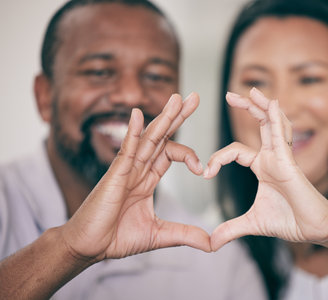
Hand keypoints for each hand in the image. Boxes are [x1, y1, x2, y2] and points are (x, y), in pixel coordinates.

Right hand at [60, 93, 210, 262]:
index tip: (203, 170)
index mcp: (147, 178)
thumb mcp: (159, 234)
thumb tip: (212, 243)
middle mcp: (138, 169)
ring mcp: (126, 169)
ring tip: (177, 98)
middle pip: (162, 136)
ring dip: (163, 117)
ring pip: (148, 137)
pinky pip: (126, 149)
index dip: (189, 155)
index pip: (170, 153)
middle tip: (194, 97)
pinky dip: (133, 132)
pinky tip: (138, 114)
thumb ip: (185, 234)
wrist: (89, 247)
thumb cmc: (117, 237)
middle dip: (178, 116)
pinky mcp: (114, 175)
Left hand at [207, 88, 327, 250]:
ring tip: (251, 90)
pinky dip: (276, 118)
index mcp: (263, 167)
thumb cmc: (289, 222)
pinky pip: (282, 135)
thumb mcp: (251, 223)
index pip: (236, 152)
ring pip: (272, 123)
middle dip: (247, 108)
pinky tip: (270, 103)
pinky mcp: (289, 162)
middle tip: (230, 95)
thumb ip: (231, 229)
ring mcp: (282, 157)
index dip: (218, 158)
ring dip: (262, 106)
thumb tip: (211, 243)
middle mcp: (272, 157)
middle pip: (259, 124)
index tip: (206, 173)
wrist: (313, 230)